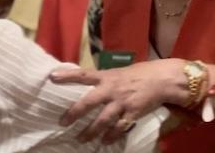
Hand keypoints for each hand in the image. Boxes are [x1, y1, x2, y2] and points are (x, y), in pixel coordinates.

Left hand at [50, 59, 186, 143]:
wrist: (162, 79)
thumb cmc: (140, 73)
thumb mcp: (119, 72)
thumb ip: (105, 79)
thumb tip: (88, 82)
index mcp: (107, 76)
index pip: (84, 74)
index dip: (68, 75)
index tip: (52, 77)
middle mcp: (112, 89)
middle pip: (88, 102)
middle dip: (74, 113)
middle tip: (62, 123)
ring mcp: (122, 102)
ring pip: (102, 120)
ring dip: (91, 131)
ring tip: (81, 140)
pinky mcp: (133, 113)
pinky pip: (119, 128)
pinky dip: (111, 136)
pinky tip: (105, 142)